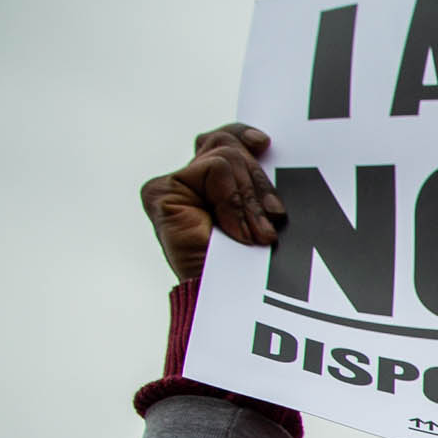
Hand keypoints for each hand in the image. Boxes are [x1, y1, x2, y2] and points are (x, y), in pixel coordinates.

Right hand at [141, 124, 284, 283]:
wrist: (231, 301)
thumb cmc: (254, 268)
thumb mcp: (263, 213)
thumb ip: (255, 181)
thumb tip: (263, 144)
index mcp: (213, 187)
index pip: (223, 142)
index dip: (242, 136)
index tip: (264, 144)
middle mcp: (190, 183)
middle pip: (228, 147)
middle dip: (259, 183)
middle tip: (275, 216)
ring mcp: (174, 186)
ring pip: (225, 157)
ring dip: (250, 199)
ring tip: (258, 235)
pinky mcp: (162, 191)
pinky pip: (214, 170)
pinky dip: (234, 200)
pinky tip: (237, 231)